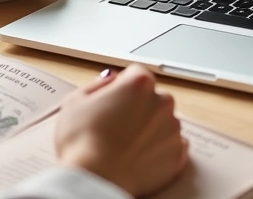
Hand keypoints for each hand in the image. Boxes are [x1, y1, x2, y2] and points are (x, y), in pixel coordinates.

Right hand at [54, 65, 188, 195]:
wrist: (95, 179)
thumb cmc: (82, 142)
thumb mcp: (75, 100)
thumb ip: (97, 84)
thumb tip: (111, 80)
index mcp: (139, 84)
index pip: (136, 73)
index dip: (121, 87)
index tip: (112, 100)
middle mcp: (162, 103)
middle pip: (152, 97)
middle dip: (137, 107)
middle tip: (115, 125)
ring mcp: (172, 130)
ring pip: (162, 122)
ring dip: (148, 128)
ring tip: (123, 144)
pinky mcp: (178, 156)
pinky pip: (170, 146)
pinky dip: (158, 149)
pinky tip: (137, 156)